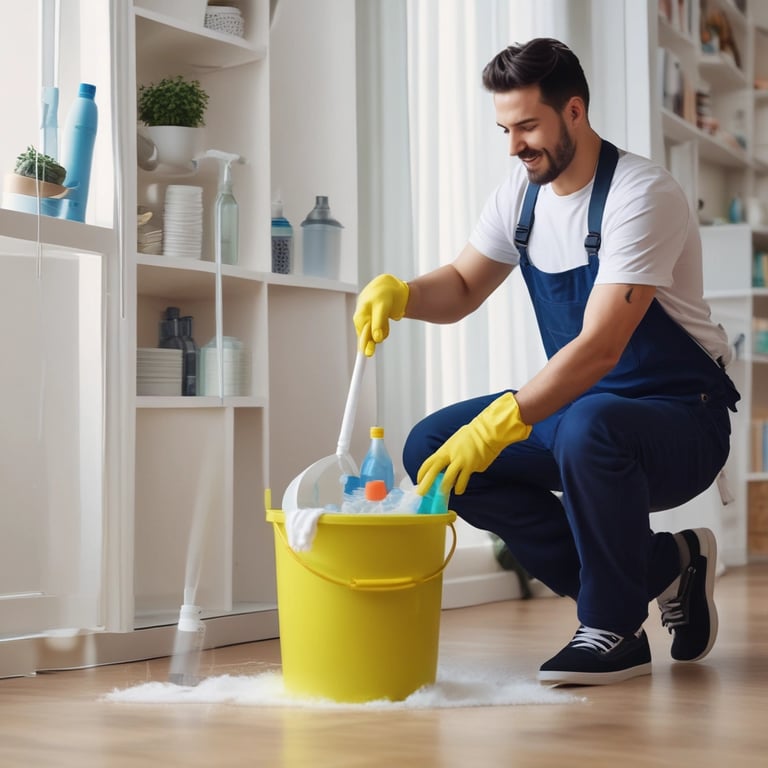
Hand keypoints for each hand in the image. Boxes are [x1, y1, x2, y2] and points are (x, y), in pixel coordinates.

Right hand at [353, 274, 409, 356]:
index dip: (364, 346)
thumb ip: (378, 322)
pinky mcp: (376, 324)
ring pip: (376, 336)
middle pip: (367, 339)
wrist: (391, 286)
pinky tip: (387, 321)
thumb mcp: (382, 306)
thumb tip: (376, 338)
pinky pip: (381, 333)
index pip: (362, 335)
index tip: (366, 356)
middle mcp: (362, 321)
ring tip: (387, 319)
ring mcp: (369, 323)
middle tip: (376, 345)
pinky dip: (385, 330)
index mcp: (360, 316)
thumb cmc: (384, 293)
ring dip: (383, 332)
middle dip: (374, 341)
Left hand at [416, 392, 530, 495]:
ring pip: (448, 478)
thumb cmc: (472, 436)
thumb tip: (447, 469)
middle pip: (434, 470)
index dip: (422, 473)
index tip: (418, 481)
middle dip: (426, 483)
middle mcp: (450, 454)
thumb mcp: (455, 443)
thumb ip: (450, 456)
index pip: (429, 462)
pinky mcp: (471, 465)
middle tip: (421, 493)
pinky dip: (459, 487)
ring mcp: (460, 460)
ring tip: (442, 495)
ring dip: (444, 488)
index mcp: (444, 449)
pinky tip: (458, 490)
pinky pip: (463, 480)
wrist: (487, 431)